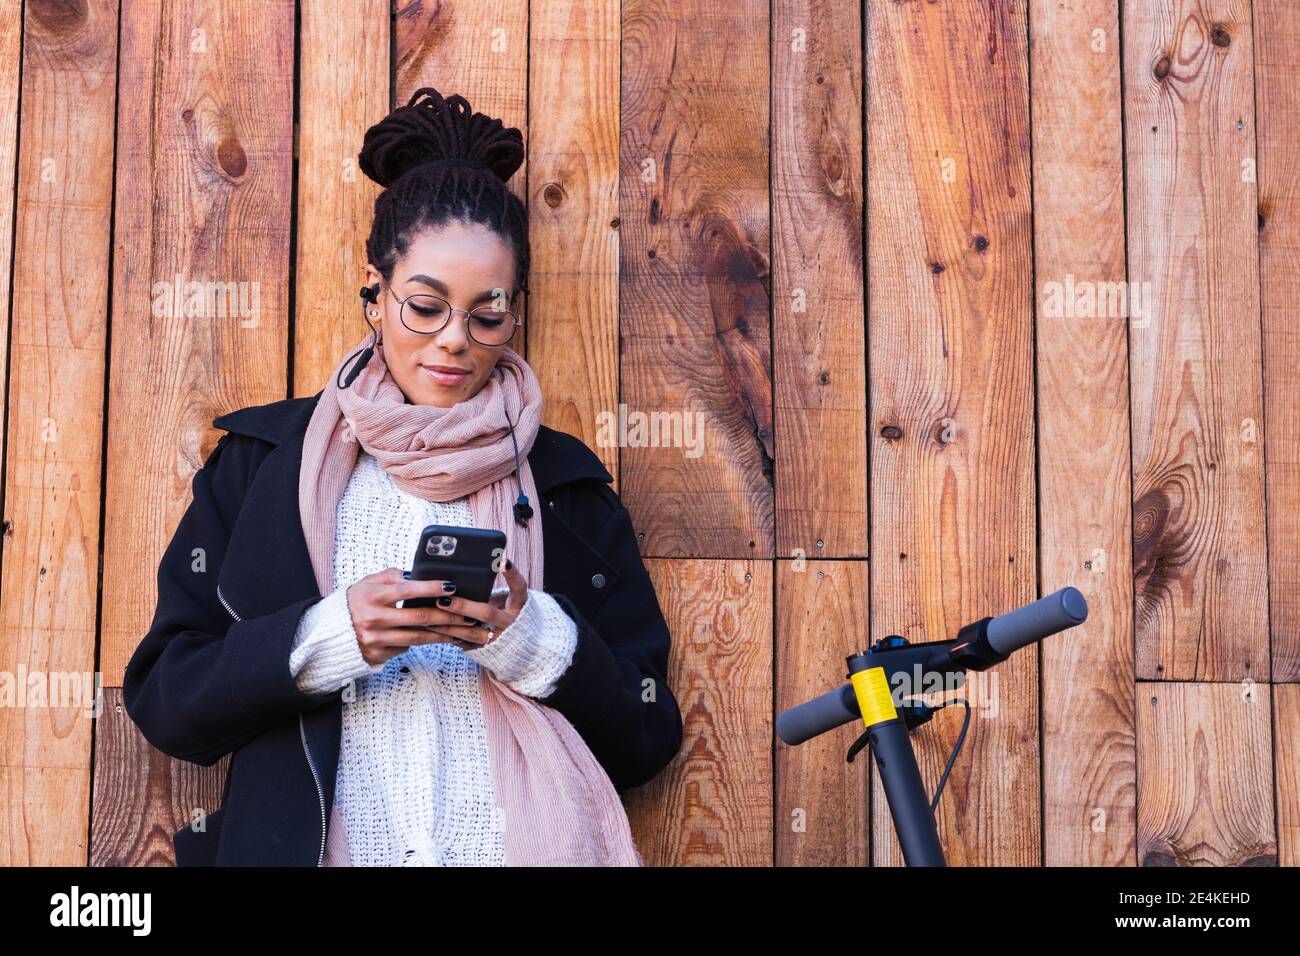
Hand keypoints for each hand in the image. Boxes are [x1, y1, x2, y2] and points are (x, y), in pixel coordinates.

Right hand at [342, 566, 511, 666]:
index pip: (407, 590)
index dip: (431, 588)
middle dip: (449, 616)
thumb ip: (393, 577)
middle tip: (471, 615)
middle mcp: (375, 619)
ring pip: (419, 637)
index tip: (452, 586)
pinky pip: (408, 648)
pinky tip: (446, 640)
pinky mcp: (379, 655)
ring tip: (467, 631)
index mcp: (372, 596)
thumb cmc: (355, 601)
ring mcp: (377, 640)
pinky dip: (428, 643)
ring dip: (446, 635)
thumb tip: (419, 574)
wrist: (330, 633)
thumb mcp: (368, 582)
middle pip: (420, 618)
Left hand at [432, 560, 529, 651]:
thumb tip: (464, 567)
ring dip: (450, 624)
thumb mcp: (504, 597)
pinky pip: (462, 642)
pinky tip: (430, 627)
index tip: (502, 562)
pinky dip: (446, 635)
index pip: (519, 587)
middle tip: (443, 599)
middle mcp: (510, 623)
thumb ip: (490, 588)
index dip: (512, 575)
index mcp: (519, 605)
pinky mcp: (483, 649)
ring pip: (472, 633)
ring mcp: (497, 639)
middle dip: (463, 606)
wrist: (517, 642)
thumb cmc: (505, 610)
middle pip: (487, 614)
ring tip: (432, 615)